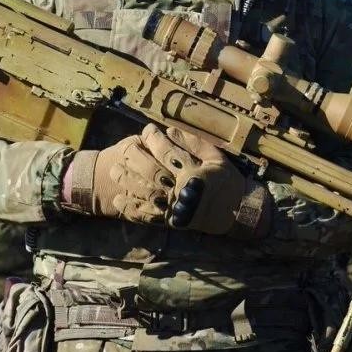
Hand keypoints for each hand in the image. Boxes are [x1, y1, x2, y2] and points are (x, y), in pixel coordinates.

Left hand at [62, 124, 269, 237]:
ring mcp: (175, 207)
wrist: (237, 213)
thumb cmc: (228, 182)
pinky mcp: (171, 221)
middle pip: (151, 172)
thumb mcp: (217, 157)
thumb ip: (193, 143)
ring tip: (113, 171)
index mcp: (194, 173)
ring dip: (127, 182)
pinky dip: (132, 209)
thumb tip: (169, 131)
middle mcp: (181, 190)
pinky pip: (148, 216)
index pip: (168, 152)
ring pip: (145, 193)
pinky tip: (118, 200)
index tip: (147, 130)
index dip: (154, 139)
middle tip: (124, 148)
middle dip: (134, 158)